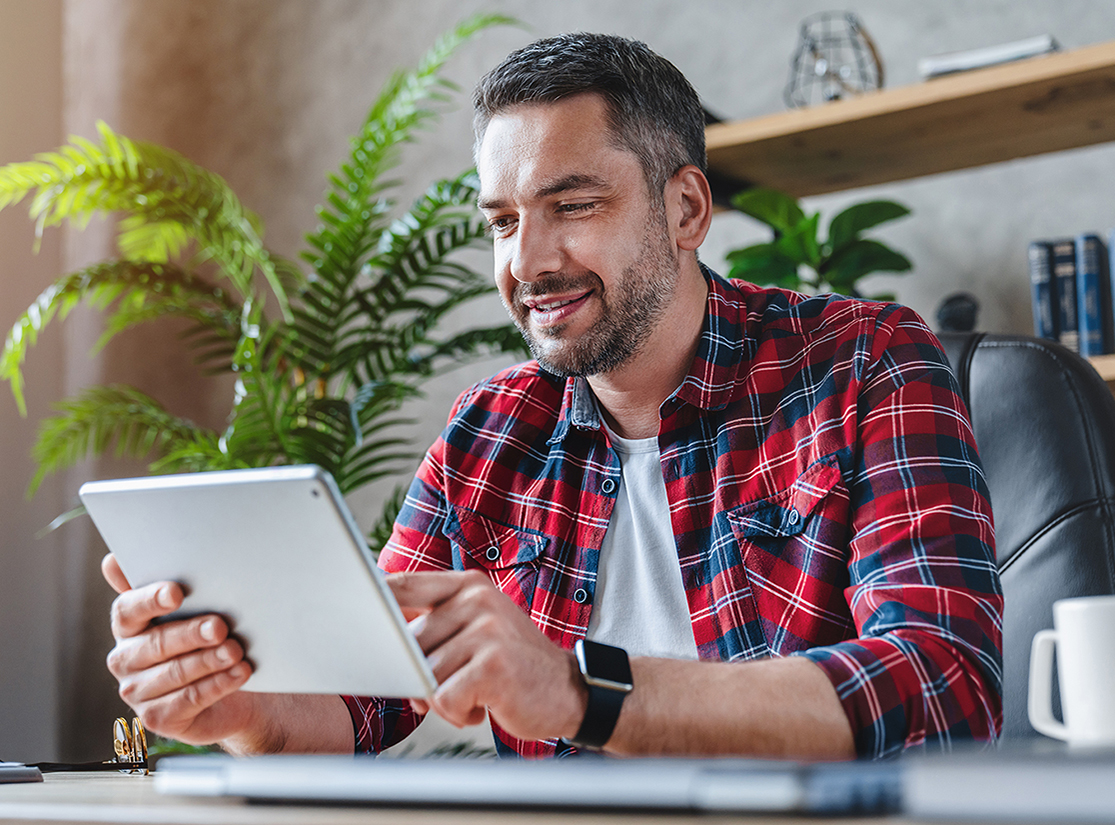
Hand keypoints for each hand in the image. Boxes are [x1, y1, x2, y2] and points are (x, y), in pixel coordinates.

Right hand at [101, 553, 266, 748]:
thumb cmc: (206, 638)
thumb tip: (114, 560)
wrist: (231, 686)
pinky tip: (240, 672)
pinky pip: (189, 700)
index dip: (151, 600)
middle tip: (221, 626)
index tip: (177, 592)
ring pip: (175, 673)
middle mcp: (126, 659)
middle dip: (192, 633)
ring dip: (209, 661)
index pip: (128, 610)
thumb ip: (158, 584)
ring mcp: (138, 692)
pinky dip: (218, 685)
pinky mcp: (158, 719)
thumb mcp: (191, 608)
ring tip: (236, 650)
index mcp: (128, 626)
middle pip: (157, 643)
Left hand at [389, 570, 586, 741]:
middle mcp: (478, 600)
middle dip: (419, 675)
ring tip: (475, 693)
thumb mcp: (478, 627)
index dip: (373, 602)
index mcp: (469, 585)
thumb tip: (378, 635)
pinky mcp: (493, 665)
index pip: (404, 585)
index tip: (350, 614)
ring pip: (425, 675)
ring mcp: (487, 630)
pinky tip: (484, 706)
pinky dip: (458, 714)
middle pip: (408, 643)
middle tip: (453, 684)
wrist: (569, 690)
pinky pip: (444, 698)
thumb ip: (434, 623)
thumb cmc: (513, 664)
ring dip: (443, 700)